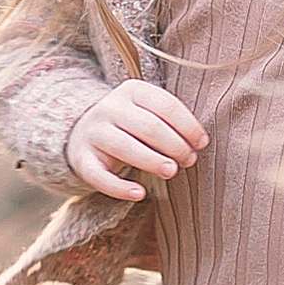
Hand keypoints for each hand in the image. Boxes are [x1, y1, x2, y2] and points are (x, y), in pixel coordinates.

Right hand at [66, 81, 208, 201]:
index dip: (188, 126)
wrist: (84, 133)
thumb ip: (171, 121)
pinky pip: (99, 176)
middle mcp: (109, 107)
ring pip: (124, 147)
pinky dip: (120, 187)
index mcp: (132, 90)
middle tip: (189, 160)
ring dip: (152, 161)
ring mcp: (93, 133)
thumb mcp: (149, 112)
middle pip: (148, 126)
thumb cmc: (131, 125)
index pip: (166, 105)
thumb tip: (199, 143)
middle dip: (174, 145)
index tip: (202, 144)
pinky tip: (140, 194)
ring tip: (172, 172)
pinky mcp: (81, 159)